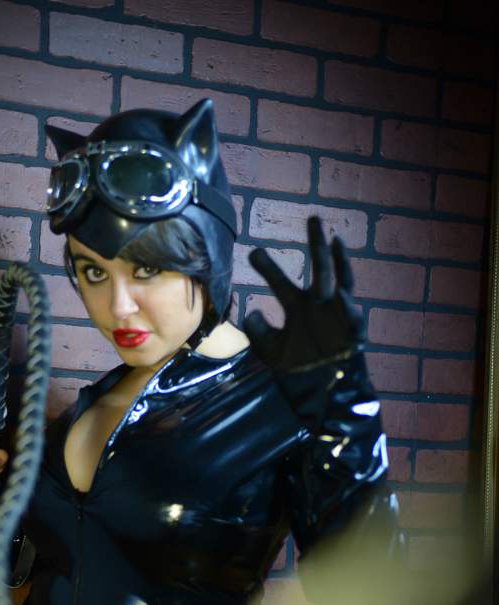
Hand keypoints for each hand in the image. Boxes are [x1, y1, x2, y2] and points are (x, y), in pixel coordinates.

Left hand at [244, 216, 364, 372]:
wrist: (321, 387)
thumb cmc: (298, 365)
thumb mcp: (271, 350)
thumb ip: (258, 332)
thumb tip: (251, 313)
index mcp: (298, 306)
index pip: (281, 282)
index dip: (269, 267)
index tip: (253, 252)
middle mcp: (319, 303)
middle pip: (319, 267)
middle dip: (316, 243)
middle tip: (313, 216)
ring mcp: (338, 312)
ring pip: (340, 280)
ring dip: (339, 260)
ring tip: (335, 239)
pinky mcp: (353, 328)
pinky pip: (352, 315)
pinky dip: (348, 306)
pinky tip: (343, 297)